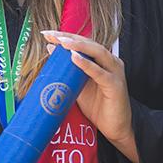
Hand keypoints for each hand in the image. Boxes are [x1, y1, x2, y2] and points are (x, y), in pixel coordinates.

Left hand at [41, 30, 139, 162]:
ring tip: (62, 42)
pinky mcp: (115, 85)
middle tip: (51, 35)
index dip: (66, 36)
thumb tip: (50, 50)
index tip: (47, 34)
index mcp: (102, 59)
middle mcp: (111, 61)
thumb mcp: (78, 85)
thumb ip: (67, 69)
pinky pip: (100, 72)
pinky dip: (87, 64)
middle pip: (89, 43)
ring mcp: (115, 72)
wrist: (115, 128)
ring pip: (97, 52)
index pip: (83, 42)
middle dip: (68, 38)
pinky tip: (74, 57)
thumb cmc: (98, 106)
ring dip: (78, 46)